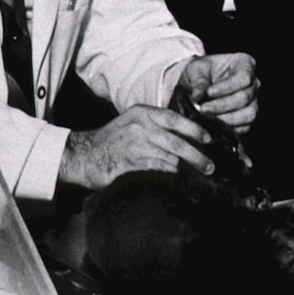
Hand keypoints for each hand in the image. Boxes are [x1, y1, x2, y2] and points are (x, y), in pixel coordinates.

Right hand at [58, 104, 213, 190]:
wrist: (83, 155)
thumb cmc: (113, 141)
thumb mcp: (134, 124)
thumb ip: (156, 126)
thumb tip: (187, 138)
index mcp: (142, 113)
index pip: (174, 118)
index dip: (193, 129)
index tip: (208, 139)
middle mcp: (139, 127)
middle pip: (175, 142)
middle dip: (196, 156)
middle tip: (210, 167)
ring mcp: (133, 146)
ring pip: (168, 158)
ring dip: (183, 169)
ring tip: (195, 176)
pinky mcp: (128, 165)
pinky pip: (156, 171)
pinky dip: (168, 176)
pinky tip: (175, 181)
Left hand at [179, 53, 258, 132]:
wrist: (201, 85)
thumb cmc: (201, 72)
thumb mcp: (196, 70)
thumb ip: (199, 81)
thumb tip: (199, 95)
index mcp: (245, 64)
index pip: (244, 77)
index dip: (227, 87)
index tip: (208, 93)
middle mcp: (253, 83)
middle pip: (245, 97)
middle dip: (222, 105)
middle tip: (203, 109)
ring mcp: (253, 101)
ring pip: (249, 114)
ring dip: (227, 119)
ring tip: (208, 118)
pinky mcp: (247, 117)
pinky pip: (245, 127)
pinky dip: (229, 128)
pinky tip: (213, 125)